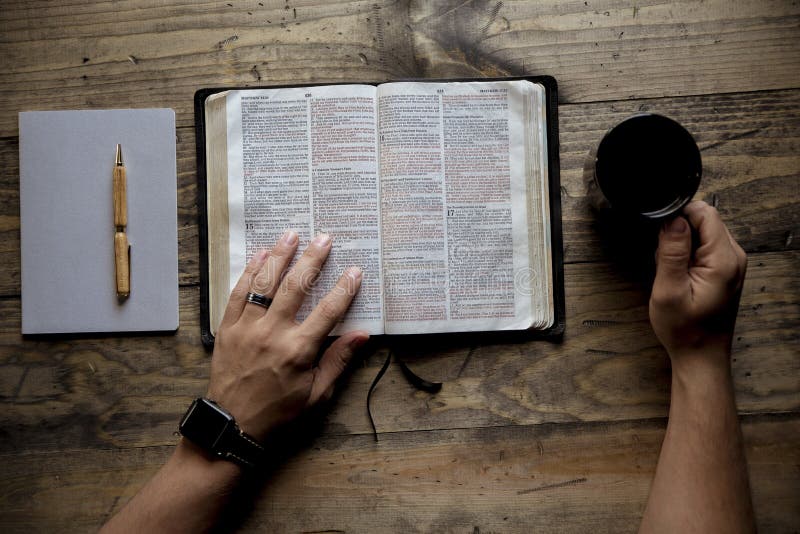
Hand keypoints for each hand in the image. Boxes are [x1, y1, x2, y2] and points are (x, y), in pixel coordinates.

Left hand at [206, 230, 368, 441]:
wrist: (232, 425)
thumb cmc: (278, 412)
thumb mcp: (316, 394)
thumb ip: (338, 361)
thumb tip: (361, 335)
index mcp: (298, 350)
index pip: (328, 311)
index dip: (344, 289)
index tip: (354, 271)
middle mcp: (273, 333)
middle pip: (296, 287)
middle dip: (313, 259)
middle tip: (324, 238)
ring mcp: (247, 328)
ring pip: (265, 283)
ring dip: (280, 256)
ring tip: (291, 234)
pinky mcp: (228, 328)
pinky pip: (239, 293)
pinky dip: (249, 273)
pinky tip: (260, 256)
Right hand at [649, 201, 746, 367]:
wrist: (701, 354)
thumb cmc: (684, 329)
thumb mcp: (668, 291)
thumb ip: (672, 253)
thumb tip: (673, 220)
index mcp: (723, 260)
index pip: (705, 214)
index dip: (679, 218)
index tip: (663, 239)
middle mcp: (734, 257)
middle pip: (706, 219)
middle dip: (679, 232)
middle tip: (667, 262)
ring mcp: (732, 262)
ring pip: (704, 231)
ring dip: (683, 244)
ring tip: (674, 271)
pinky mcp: (726, 268)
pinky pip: (705, 245)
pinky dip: (688, 253)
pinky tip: (680, 274)